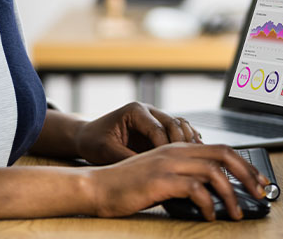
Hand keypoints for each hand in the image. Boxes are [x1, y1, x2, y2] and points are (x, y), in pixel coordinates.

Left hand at [75, 102, 201, 164]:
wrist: (86, 135)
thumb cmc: (93, 142)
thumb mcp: (106, 151)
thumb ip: (126, 158)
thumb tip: (147, 171)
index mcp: (135, 110)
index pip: (158, 128)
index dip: (165, 147)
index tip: (170, 166)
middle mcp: (148, 110)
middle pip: (173, 123)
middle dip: (181, 143)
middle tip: (187, 162)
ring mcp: (154, 117)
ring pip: (179, 125)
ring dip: (188, 140)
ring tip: (196, 157)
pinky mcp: (157, 127)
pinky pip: (177, 131)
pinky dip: (186, 141)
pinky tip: (194, 154)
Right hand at [88, 143, 269, 220]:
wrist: (98, 186)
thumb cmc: (128, 185)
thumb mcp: (161, 176)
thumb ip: (184, 176)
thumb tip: (212, 193)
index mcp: (179, 148)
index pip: (221, 149)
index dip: (244, 164)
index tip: (258, 180)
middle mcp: (177, 151)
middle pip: (224, 154)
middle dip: (247, 174)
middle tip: (260, 192)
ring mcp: (169, 163)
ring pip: (213, 171)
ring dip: (230, 194)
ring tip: (236, 213)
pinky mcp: (160, 180)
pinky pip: (194, 188)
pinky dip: (207, 203)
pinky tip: (209, 215)